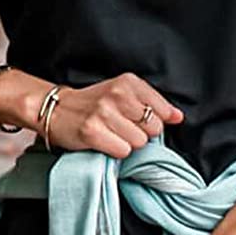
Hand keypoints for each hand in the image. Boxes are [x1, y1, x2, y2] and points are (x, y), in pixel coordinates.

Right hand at [44, 72, 183, 158]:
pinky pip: (123, 152)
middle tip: (122, 128)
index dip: (155, 121)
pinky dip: (116, 152)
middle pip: (153, 128)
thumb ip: (153, 104)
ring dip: (128, 144)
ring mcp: (104, 112)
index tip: (139, 121)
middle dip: (142, 133)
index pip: (162, 110)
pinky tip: (105, 142)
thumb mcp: (124, 94)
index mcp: (128, 82)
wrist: (57, 110)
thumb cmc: (94, 104)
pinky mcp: (92, 131)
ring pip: (139, 142)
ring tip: (112, 134)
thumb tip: (178, 117)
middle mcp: (117, 94)